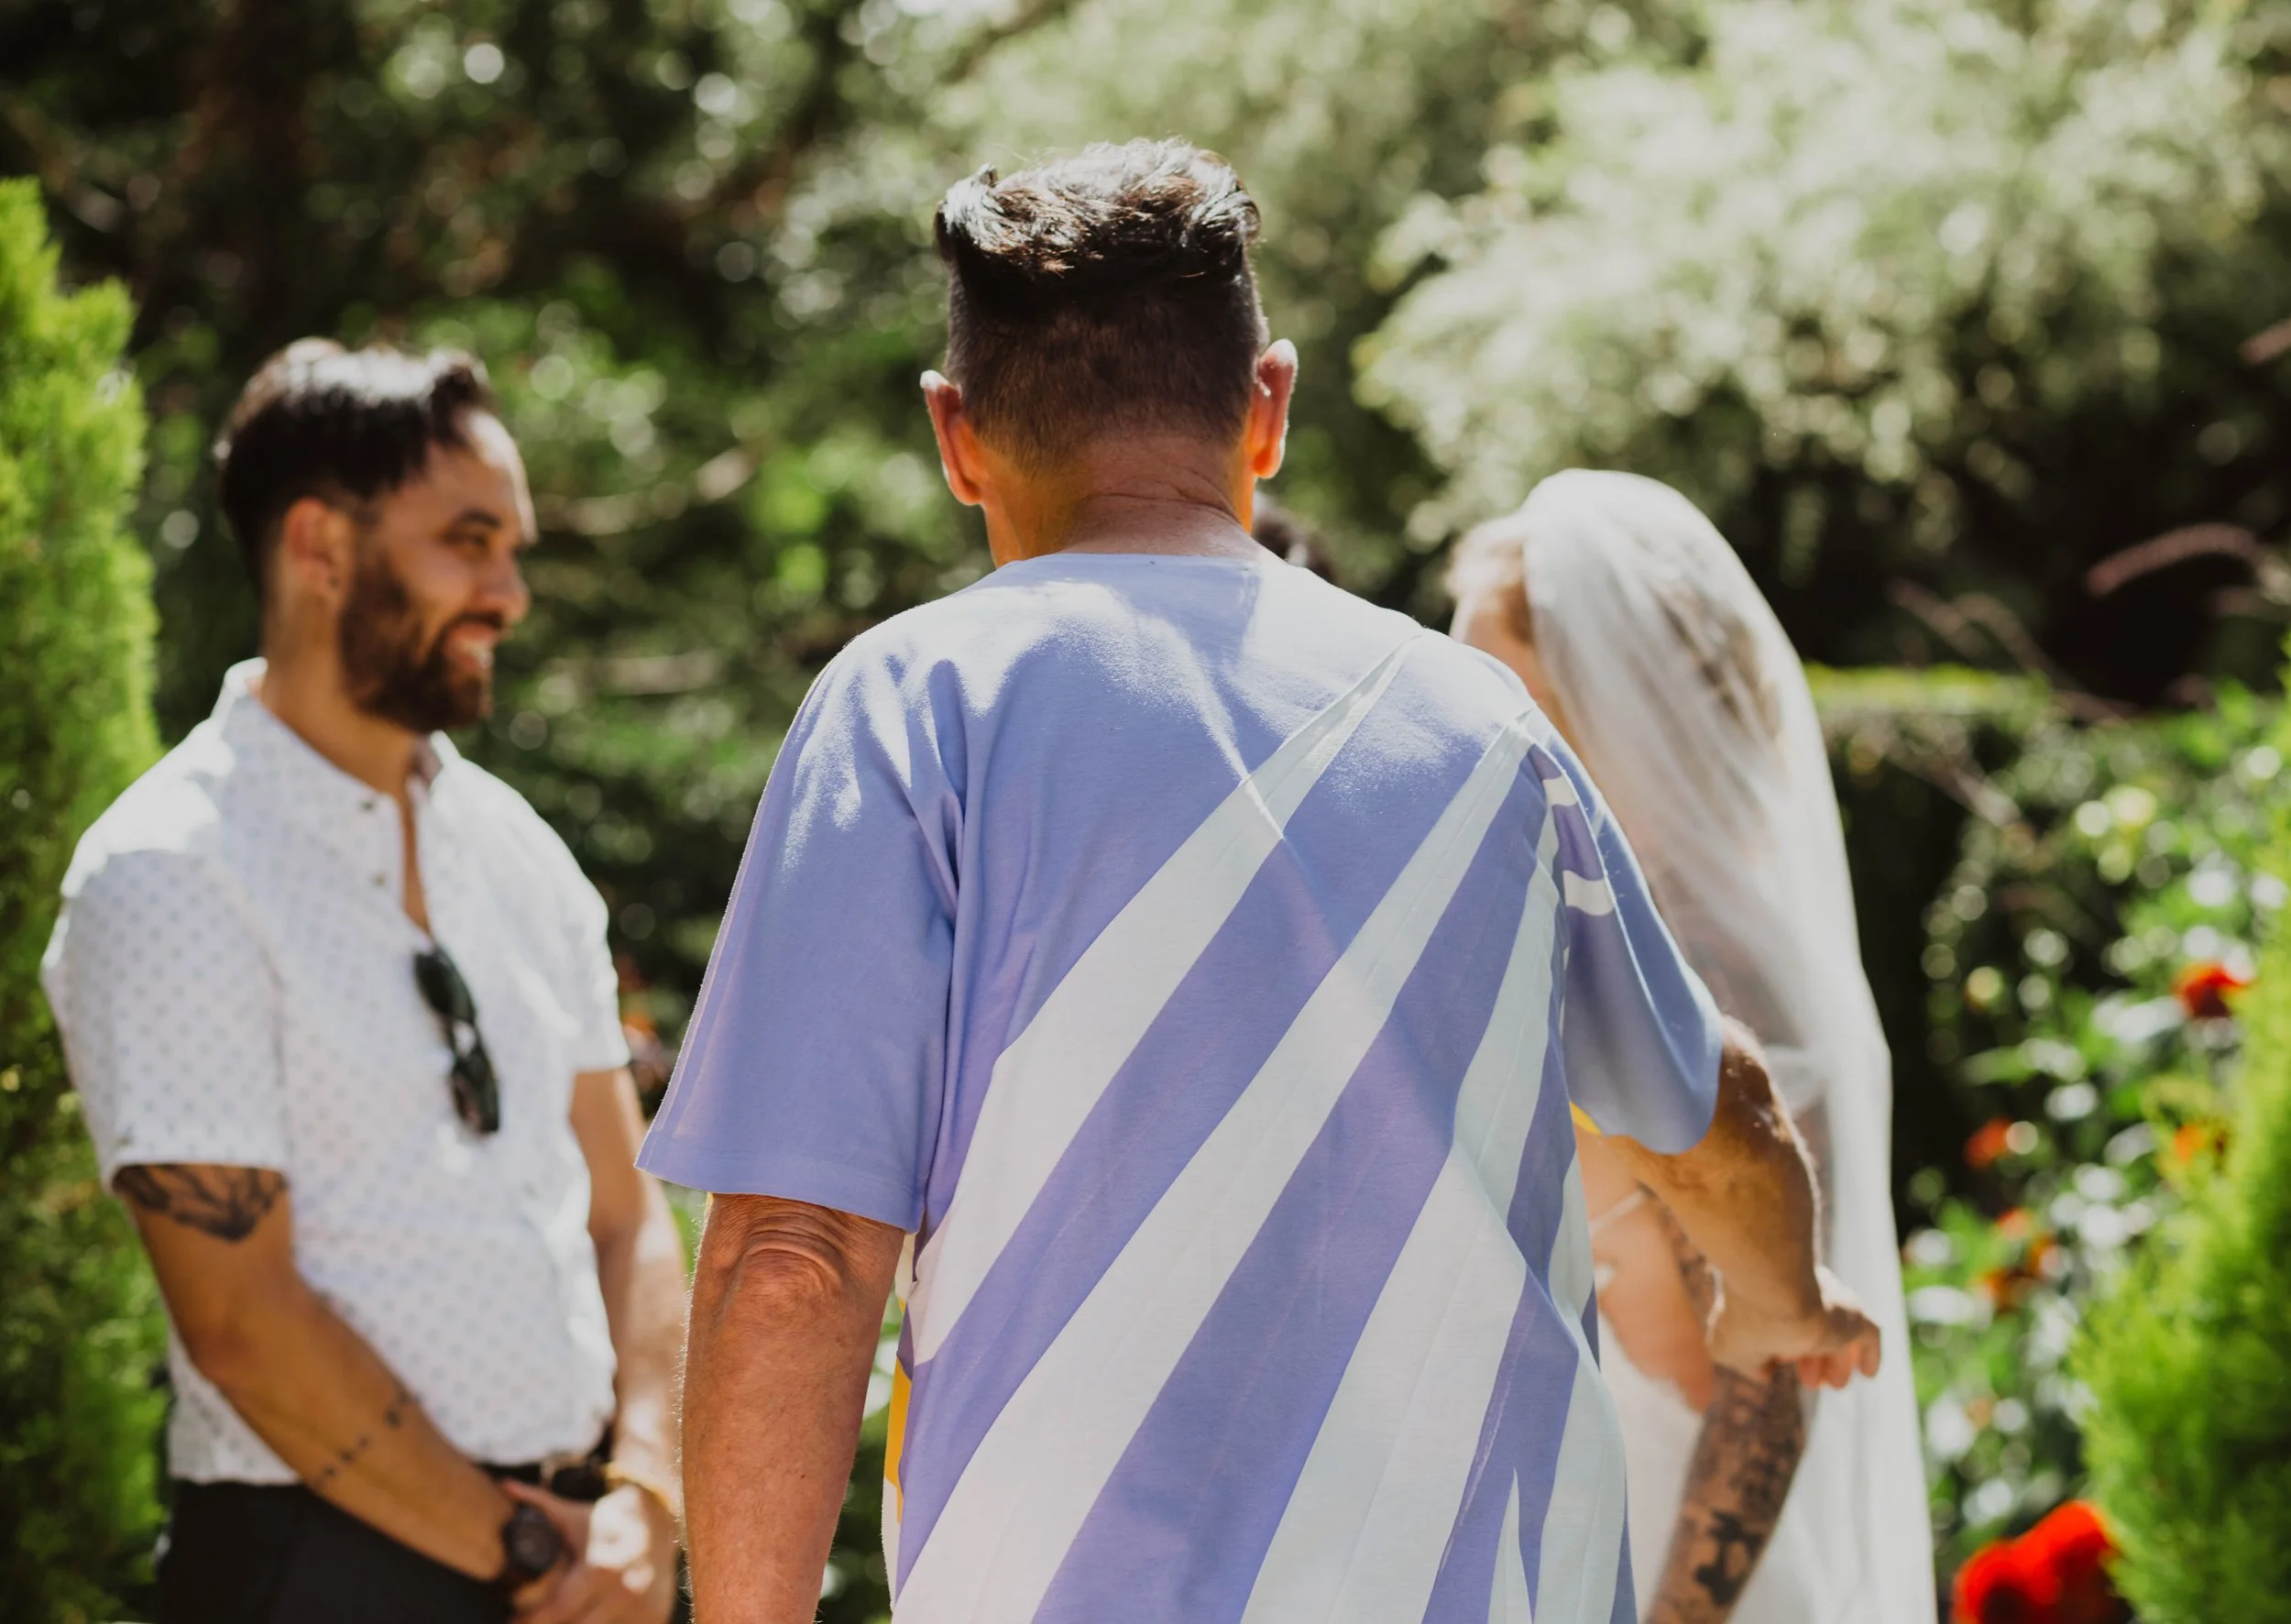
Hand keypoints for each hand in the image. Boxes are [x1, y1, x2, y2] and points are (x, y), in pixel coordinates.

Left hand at [505, 1480, 679, 1623]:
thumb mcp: (572, 1514)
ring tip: (567, 1616)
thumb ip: (538, 1502)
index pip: (557, 1610)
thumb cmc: (605, 1521)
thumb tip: (504, 1485)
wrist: (657, 1519)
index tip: (513, 1619)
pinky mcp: (656, 1617)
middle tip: (533, 1620)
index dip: (529, 1620)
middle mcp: (624, 1591)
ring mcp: (643, 1607)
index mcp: (601, 1569)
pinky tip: (591, 1617)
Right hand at [1705, 1264, 1880, 1388]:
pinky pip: (1868, 1336)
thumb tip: (1765, 1372)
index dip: (1781, 1348)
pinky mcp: (1854, 1315)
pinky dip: (1870, 1355)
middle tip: (1811, 1381)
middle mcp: (1801, 1292)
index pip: (1782, 1322)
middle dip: (1811, 1356)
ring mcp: (1830, 1301)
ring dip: (1836, 1361)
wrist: (1775, 1292)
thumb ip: (1747, 1362)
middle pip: (1812, 1327)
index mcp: (1770, 1294)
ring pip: (1839, 1333)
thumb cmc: (1748, 1319)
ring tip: (1834, 1384)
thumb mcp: (1730, 1348)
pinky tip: (1869, 1373)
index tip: (1777, 1366)